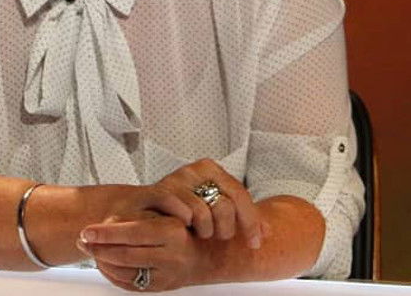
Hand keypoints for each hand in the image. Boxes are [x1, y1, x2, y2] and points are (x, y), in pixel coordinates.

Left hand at [79, 213, 209, 291]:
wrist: (203, 255)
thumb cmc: (181, 230)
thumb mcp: (166, 215)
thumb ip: (139, 217)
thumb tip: (105, 224)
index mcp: (172, 231)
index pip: (133, 232)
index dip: (107, 232)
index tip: (87, 230)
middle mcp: (171, 255)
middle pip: (125, 255)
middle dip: (99, 248)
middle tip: (83, 241)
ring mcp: (166, 275)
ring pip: (124, 272)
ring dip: (102, 262)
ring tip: (91, 251)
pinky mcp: (160, 288)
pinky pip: (129, 284)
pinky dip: (112, 274)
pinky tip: (104, 263)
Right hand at [151, 158, 265, 248]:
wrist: (142, 207)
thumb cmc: (181, 209)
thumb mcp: (214, 208)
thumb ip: (240, 217)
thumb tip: (268, 233)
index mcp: (212, 169)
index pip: (240, 194)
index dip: (251, 222)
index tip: (255, 243)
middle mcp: (195, 169)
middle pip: (224, 206)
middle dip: (225, 230)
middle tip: (218, 237)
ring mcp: (176, 178)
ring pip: (202, 213)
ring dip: (204, 231)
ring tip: (200, 234)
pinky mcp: (158, 190)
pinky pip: (181, 212)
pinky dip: (186, 224)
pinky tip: (186, 229)